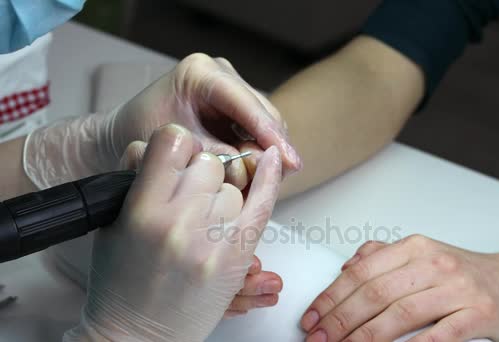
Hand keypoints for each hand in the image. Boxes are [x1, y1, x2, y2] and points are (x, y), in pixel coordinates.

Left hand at [24, 53, 300, 189]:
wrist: (122, 137)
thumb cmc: (140, 141)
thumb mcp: (180, 150)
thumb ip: (220, 156)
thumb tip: (260, 166)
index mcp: (200, 74)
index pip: (246, 104)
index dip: (269, 134)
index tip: (288, 162)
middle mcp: (220, 74)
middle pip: (264, 111)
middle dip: (275, 145)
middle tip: (283, 176)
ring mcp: (229, 87)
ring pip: (266, 120)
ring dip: (270, 149)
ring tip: (272, 177)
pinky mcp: (234, 104)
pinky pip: (258, 127)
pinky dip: (261, 149)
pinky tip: (262, 170)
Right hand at [119, 139, 282, 319]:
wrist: (137, 334)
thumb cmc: (120, 283)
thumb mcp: (110, 224)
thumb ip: (132, 178)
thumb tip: (157, 144)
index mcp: (142, 209)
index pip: (172, 141)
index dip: (174, 144)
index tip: (175, 154)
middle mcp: (179, 222)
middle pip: (208, 162)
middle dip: (199, 171)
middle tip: (187, 194)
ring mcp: (212, 240)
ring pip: (233, 185)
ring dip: (220, 194)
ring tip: (200, 220)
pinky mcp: (237, 255)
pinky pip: (262, 204)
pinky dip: (270, 179)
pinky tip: (273, 159)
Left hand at [300, 236, 498, 341]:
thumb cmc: (467, 274)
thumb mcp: (423, 255)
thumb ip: (384, 256)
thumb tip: (347, 267)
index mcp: (415, 248)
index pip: (362, 272)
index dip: (331, 297)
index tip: (312, 318)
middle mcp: (435, 263)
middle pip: (376, 293)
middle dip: (340, 319)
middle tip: (320, 338)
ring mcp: (458, 288)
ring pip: (401, 313)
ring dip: (365, 336)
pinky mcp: (478, 314)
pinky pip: (439, 334)